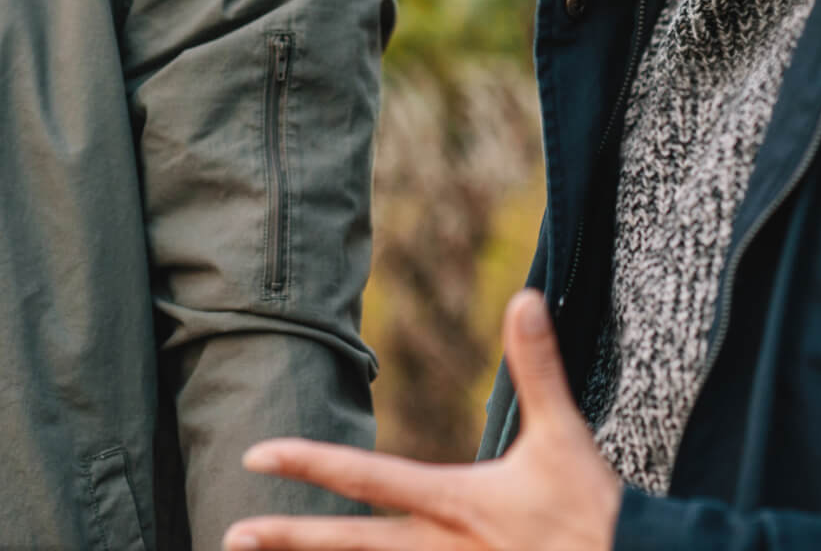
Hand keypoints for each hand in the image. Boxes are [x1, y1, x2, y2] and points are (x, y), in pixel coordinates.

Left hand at [222, 289, 621, 550]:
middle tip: (231, 535)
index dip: (310, 464)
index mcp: (455, 503)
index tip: (257, 454)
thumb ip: (537, 368)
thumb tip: (524, 295)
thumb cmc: (590, 511)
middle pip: (352, 548)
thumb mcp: (563, 436)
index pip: (367, 477)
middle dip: (290, 543)